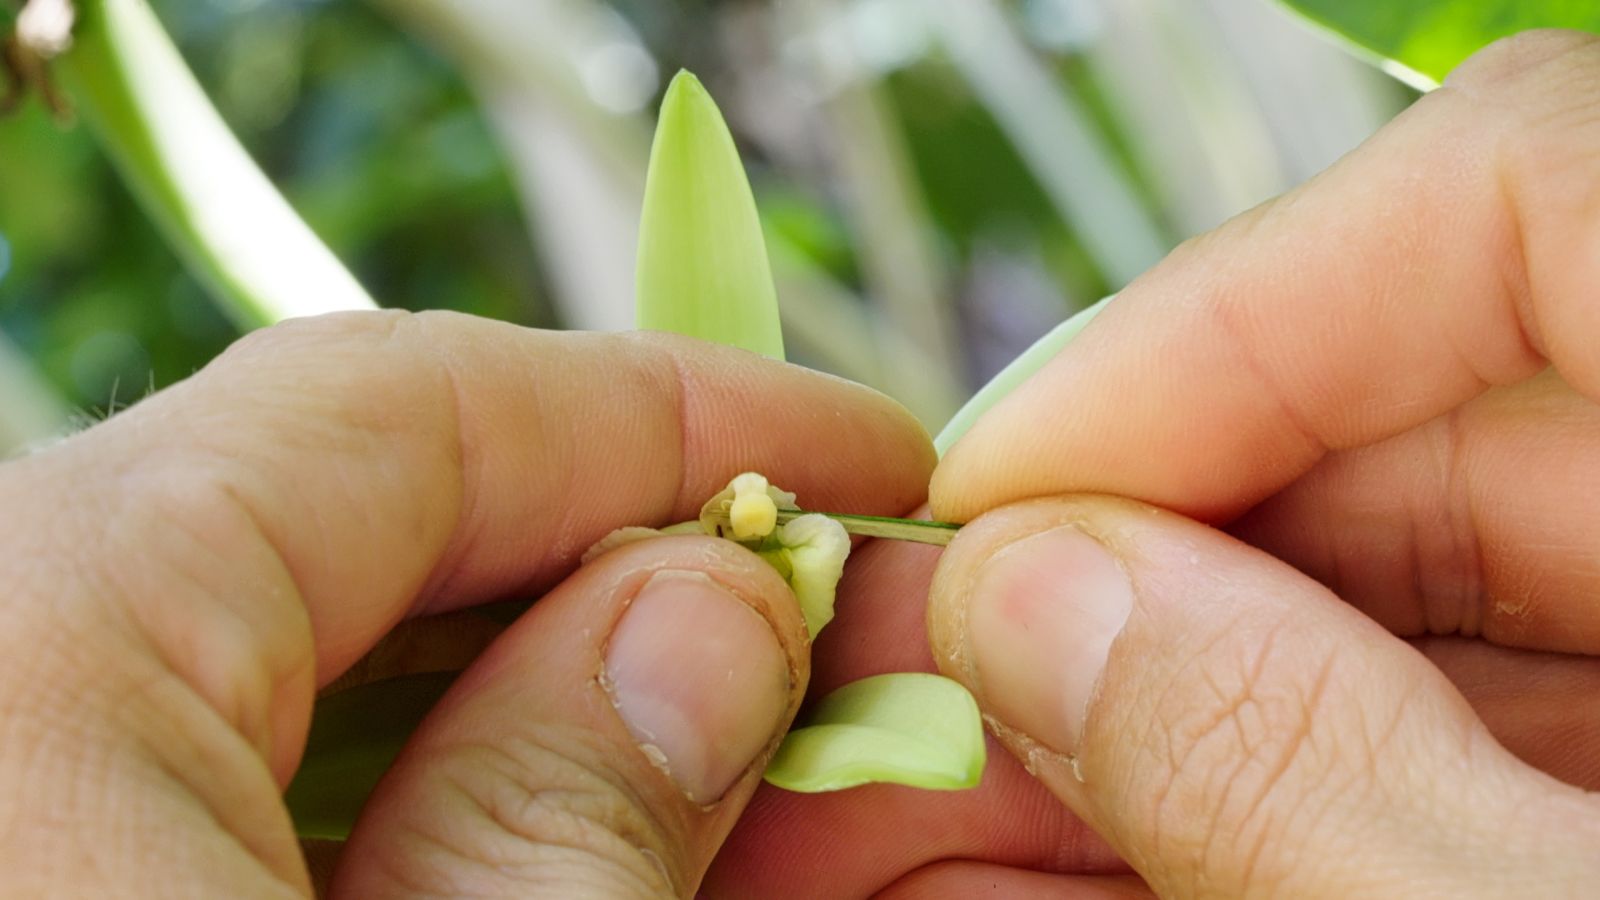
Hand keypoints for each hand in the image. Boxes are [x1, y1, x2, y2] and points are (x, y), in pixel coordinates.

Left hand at [0, 310, 933, 895]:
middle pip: (346, 519)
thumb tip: (712, 619)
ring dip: (528, 692)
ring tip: (721, 755)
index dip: (675, 415)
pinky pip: (220, 754)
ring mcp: (7, 752)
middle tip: (819, 638)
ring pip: (291, 649)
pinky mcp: (33, 836)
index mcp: (30, 657)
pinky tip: (542, 832)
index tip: (861, 460)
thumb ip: (555, 826)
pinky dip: (406, 774)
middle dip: (617, 568)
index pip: (402, 406)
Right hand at [709, 31, 1599, 896]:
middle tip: (905, 674)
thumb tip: (1035, 602)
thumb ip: (1299, 755)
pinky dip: (1245, 797)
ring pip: (1397, 604)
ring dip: (1139, 705)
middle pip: (1408, 415)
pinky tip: (1039, 868)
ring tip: (904, 795)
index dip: (1217, 317)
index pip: (1524, 187)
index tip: (996, 494)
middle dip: (1123, 561)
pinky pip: (1439, 748)